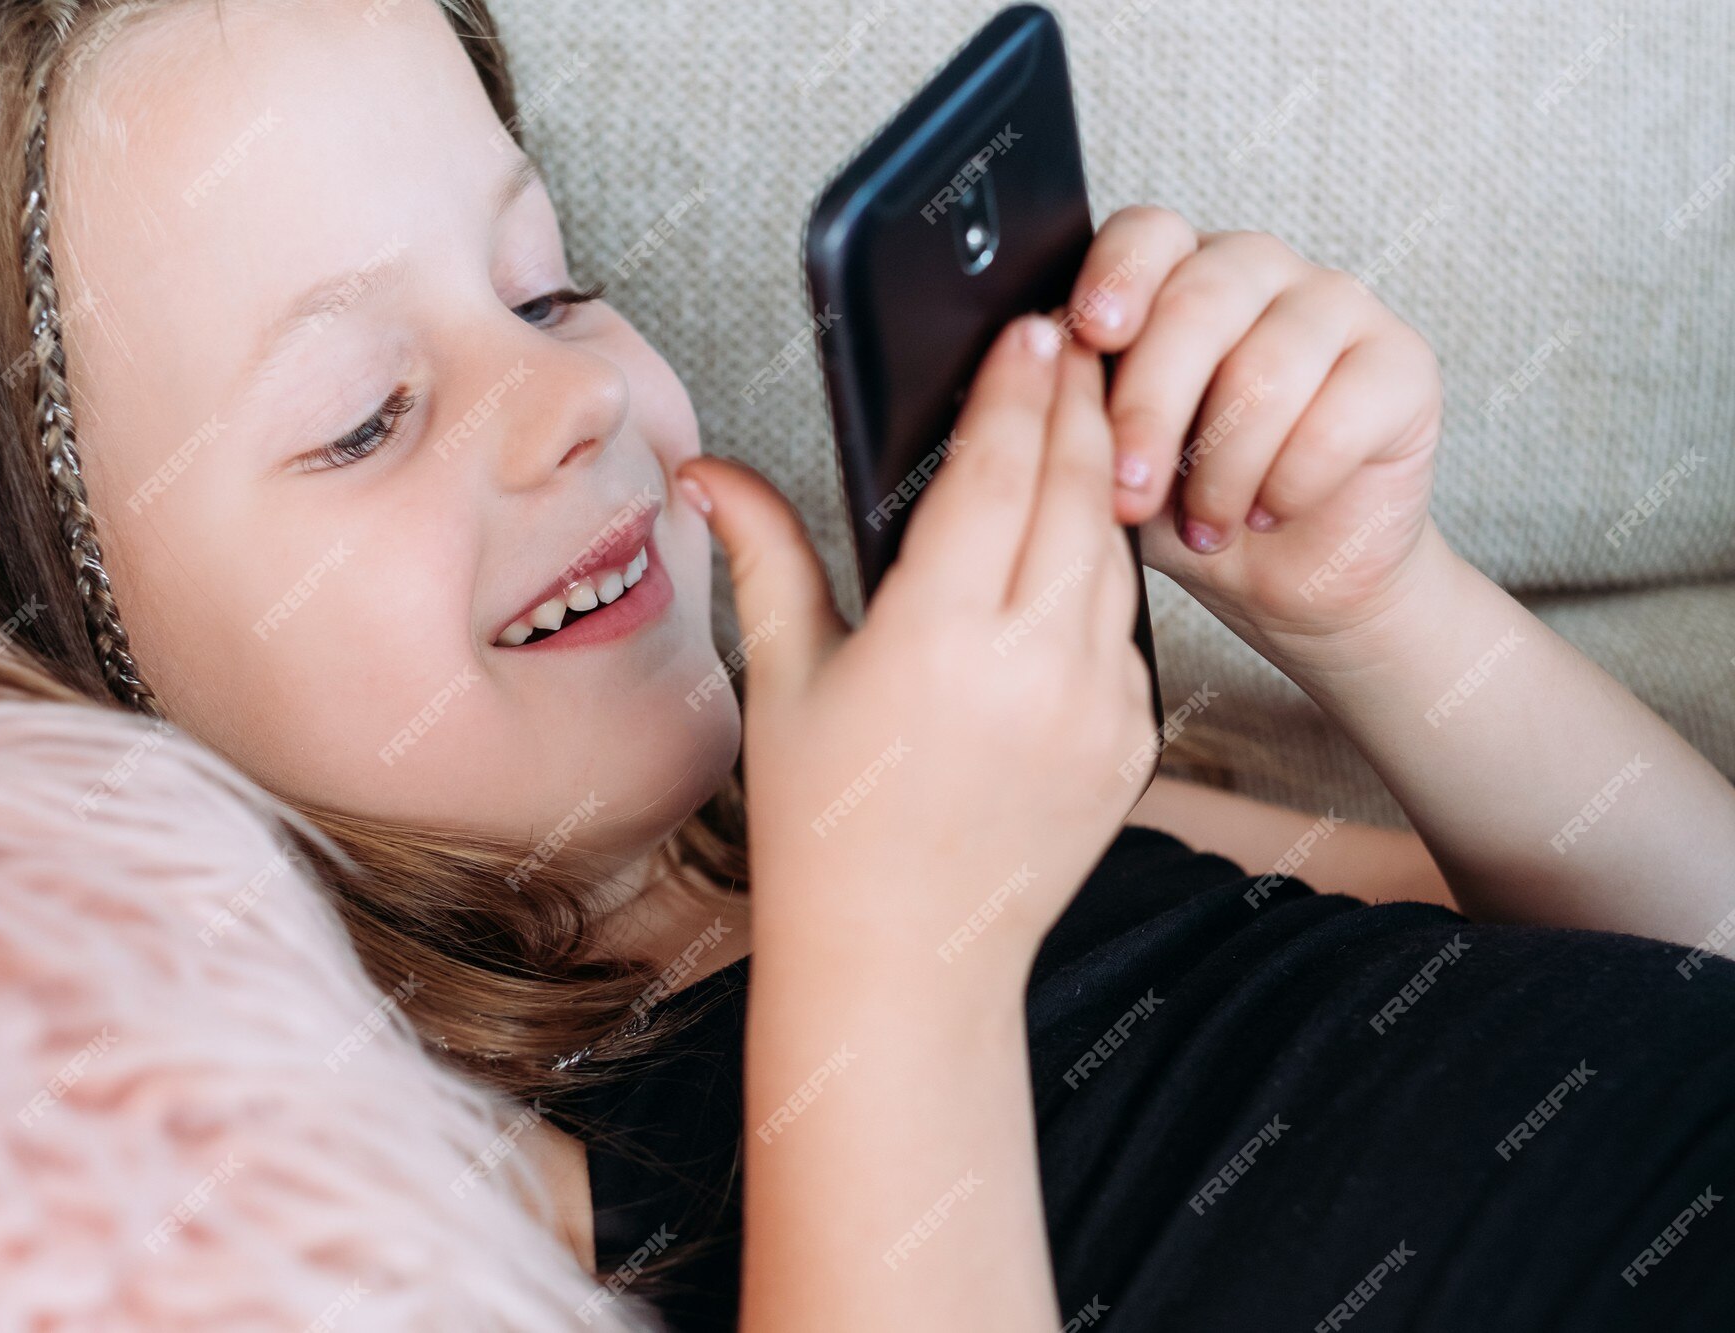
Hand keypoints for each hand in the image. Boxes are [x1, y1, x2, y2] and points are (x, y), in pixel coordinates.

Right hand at [676, 315, 1152, 991]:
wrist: (904, 958)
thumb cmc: (826, 826)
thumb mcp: (785, 681)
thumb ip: (764, 554)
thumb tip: (706, 470)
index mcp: (936, 638)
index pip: (997, 471)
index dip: (1017, 386)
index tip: (1029, 325)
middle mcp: (1031, 666)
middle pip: (1074, 491)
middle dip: (1077, 401)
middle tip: (1076, 336)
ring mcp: (1096, 708)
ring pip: (1113, 554)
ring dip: (1102, 477)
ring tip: (1083, 418)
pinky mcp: (1130, 744)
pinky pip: (1127, 629)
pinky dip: (1104, 576)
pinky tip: (1078, 544)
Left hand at [1065, 206, 1445, 650]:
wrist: (1284, 576)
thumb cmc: (1185, 508)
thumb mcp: (1106, 463)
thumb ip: (1077, 409)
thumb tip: (1022, 381)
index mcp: (1171, 275)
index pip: (1144, 235)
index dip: (1116, 278)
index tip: (1091, 334)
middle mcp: (1254, 271)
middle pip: (1198, 303)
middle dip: (1150, 410)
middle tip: (1129, 492)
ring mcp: (1335, 305)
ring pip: (1266, 367)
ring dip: (1222, 468)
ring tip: (1205, 523)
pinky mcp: (1401, 362)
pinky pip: (1337, 414)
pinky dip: (1290, 481)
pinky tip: (1268, 510)